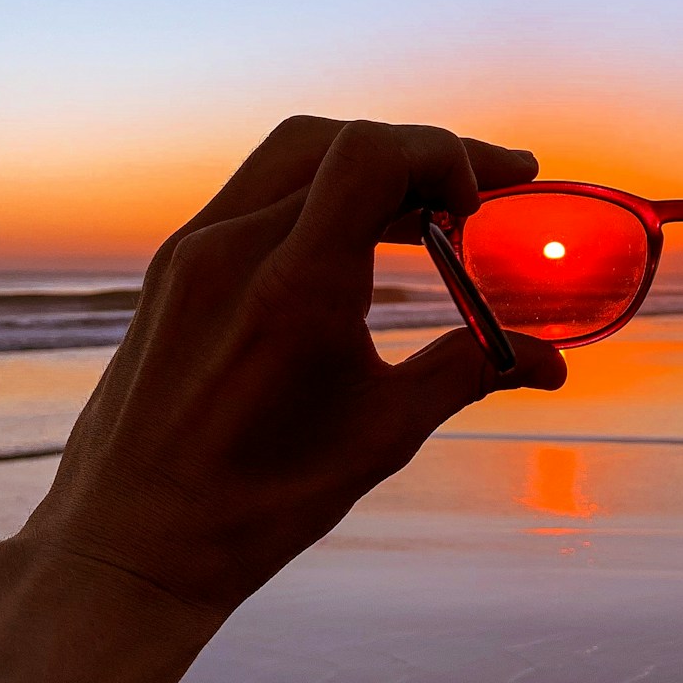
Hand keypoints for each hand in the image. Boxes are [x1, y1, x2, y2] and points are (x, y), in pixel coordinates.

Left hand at [0, 117, 564, 682]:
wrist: (131, 543)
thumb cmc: (258, 503)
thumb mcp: (381, 435)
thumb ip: (469, 372)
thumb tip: (552, 362)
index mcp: (294, 288)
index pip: (373, 155)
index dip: (444, 155)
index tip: (486, 202)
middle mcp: (234, 250)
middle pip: (339, 140)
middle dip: (419, 153)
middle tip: (479, 192)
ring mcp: (193, 252)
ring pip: (293, 156)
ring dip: (367, 166)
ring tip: (427, 211)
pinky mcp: (172, 267)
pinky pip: (255, 194)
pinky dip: (318, 194)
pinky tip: (356, 239)